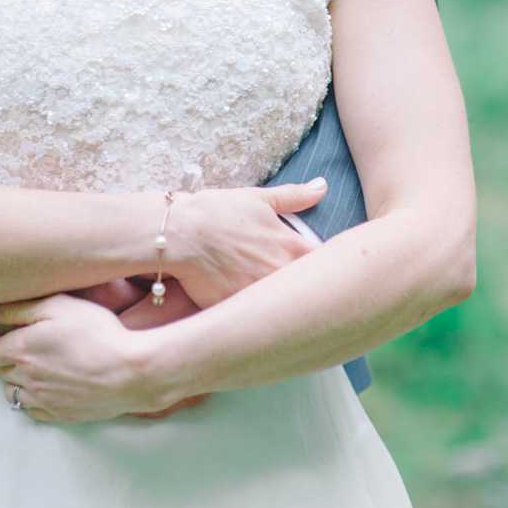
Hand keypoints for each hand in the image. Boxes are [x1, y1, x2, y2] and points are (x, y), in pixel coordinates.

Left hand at [0, 293, 158, 423]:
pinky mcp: (60, 414)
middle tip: (23, 345)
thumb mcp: (57, 306)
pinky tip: (48, 387)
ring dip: (18, 381)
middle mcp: (26, 379)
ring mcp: (43, 400)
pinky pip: (34, 411)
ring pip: (14, 395)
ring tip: (36, 367)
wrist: (130, 371)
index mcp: (20, 351)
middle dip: (4, 358)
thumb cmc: (96, 333)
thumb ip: (17, 308)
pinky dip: (35, 399)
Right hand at [168, 179, 325, 309]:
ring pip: (284, 309)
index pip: (327, 264)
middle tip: (297, 287)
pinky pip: (255, 321)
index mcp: (292, 248)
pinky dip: (255, 317)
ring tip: (274, 301)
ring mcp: (261, 297)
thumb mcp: (259, 199)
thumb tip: (322, 186)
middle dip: (306, 289)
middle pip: (310, 291)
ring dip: (282, 305)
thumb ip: (294, 196)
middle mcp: (282, 275)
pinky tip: (250, 312)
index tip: (321, 268)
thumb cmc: (218, 213)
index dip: (327, 267)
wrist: (180, 234)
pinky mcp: (239, 312)